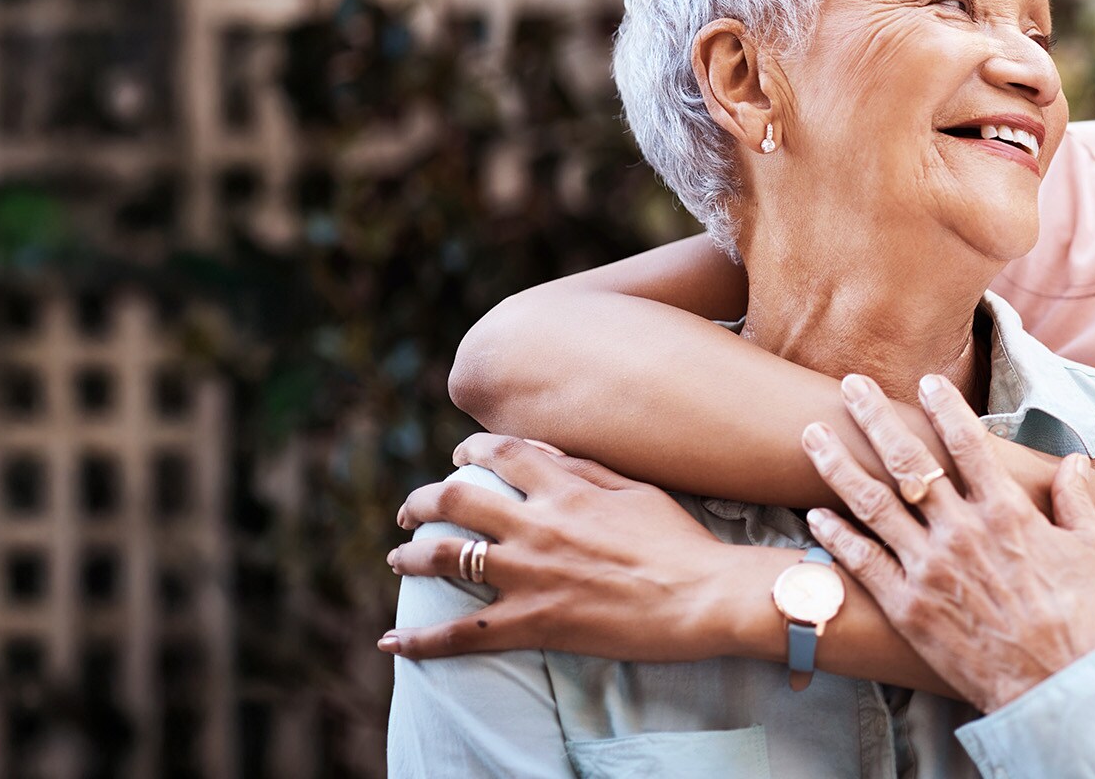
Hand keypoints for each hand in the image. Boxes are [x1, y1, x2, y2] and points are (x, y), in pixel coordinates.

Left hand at [377, 434, 757, 662]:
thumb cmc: (679, 542)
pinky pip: (462, 633)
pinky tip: (391, 643)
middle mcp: (535, 526)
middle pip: (455, 500)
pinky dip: (420, 640)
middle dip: (422, 502)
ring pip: (446, 558)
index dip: (468, 452)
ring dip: (412, 555)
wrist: (703, 597)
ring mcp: (529, 576)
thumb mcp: (635, 488)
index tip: (458, 460)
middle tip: (410, 512)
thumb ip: (583, 467)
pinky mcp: (532, 623)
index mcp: (563, 487)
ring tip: (398, 557)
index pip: (497, 453)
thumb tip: (540, 451)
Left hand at [800, 372, 1094, 711]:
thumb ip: (1077, 502)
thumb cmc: (1085, 622)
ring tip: (812, 435)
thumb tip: (1073, 464)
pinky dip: (835, 535)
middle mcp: (961, 531)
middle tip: (848, 385)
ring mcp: (929, 568)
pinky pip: (862, 562)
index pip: (966, 443)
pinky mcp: (908, 607)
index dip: (943, 407)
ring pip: (872, 504)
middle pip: (907, 460)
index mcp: (1006, 512)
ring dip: (838, 465)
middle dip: (874, 418)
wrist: (1058, 690)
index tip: (924, 383)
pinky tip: (814, 513)